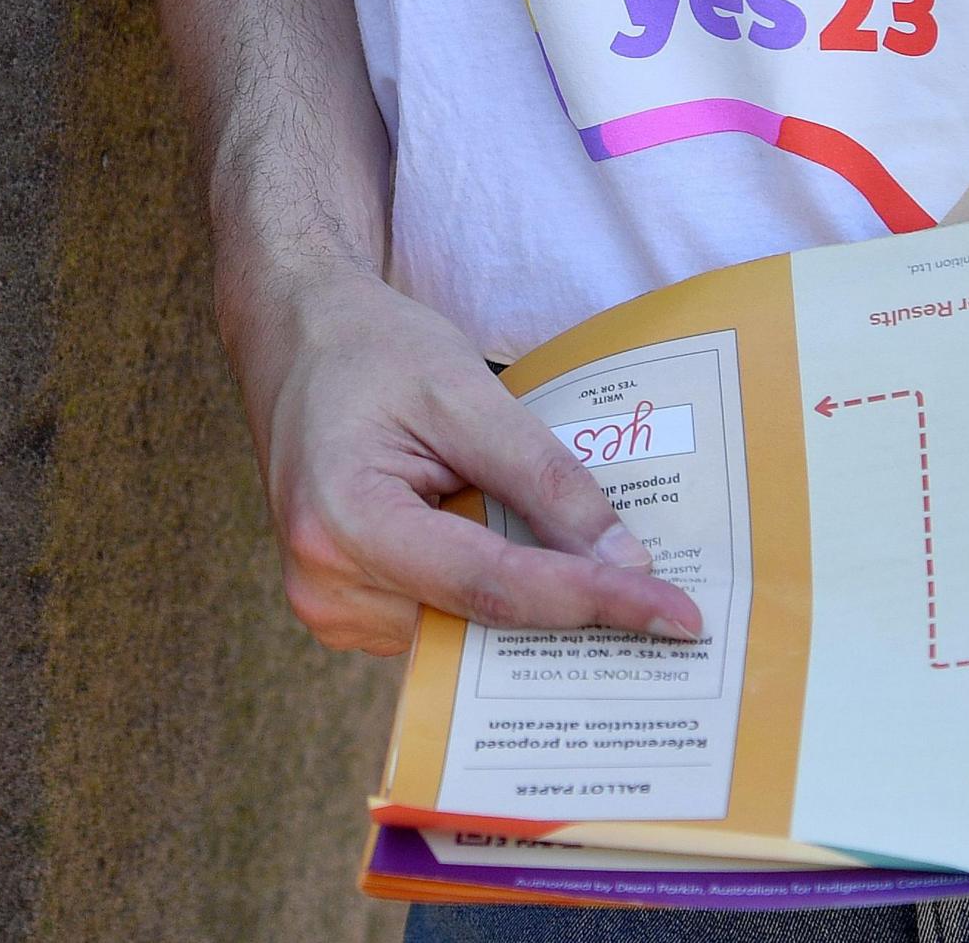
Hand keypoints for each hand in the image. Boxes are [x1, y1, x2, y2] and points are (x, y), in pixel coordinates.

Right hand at [239, 267, 701, 654]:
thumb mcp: (464, 392)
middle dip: (572, 618)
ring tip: (601, 577)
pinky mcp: (344, 607)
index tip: (675, 617)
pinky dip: (490, 597)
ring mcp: (328, 604)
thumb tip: (622, 562)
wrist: (293, 337)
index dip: (591, 602)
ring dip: (530, 606)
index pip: (491, 586)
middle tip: (667, 616)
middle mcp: (325, 583)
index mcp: (345, 522)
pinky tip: (530, 562)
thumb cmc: (370, 349)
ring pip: (463, 632)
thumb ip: (542, 478)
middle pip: (478, 624)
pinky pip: (439, 621)